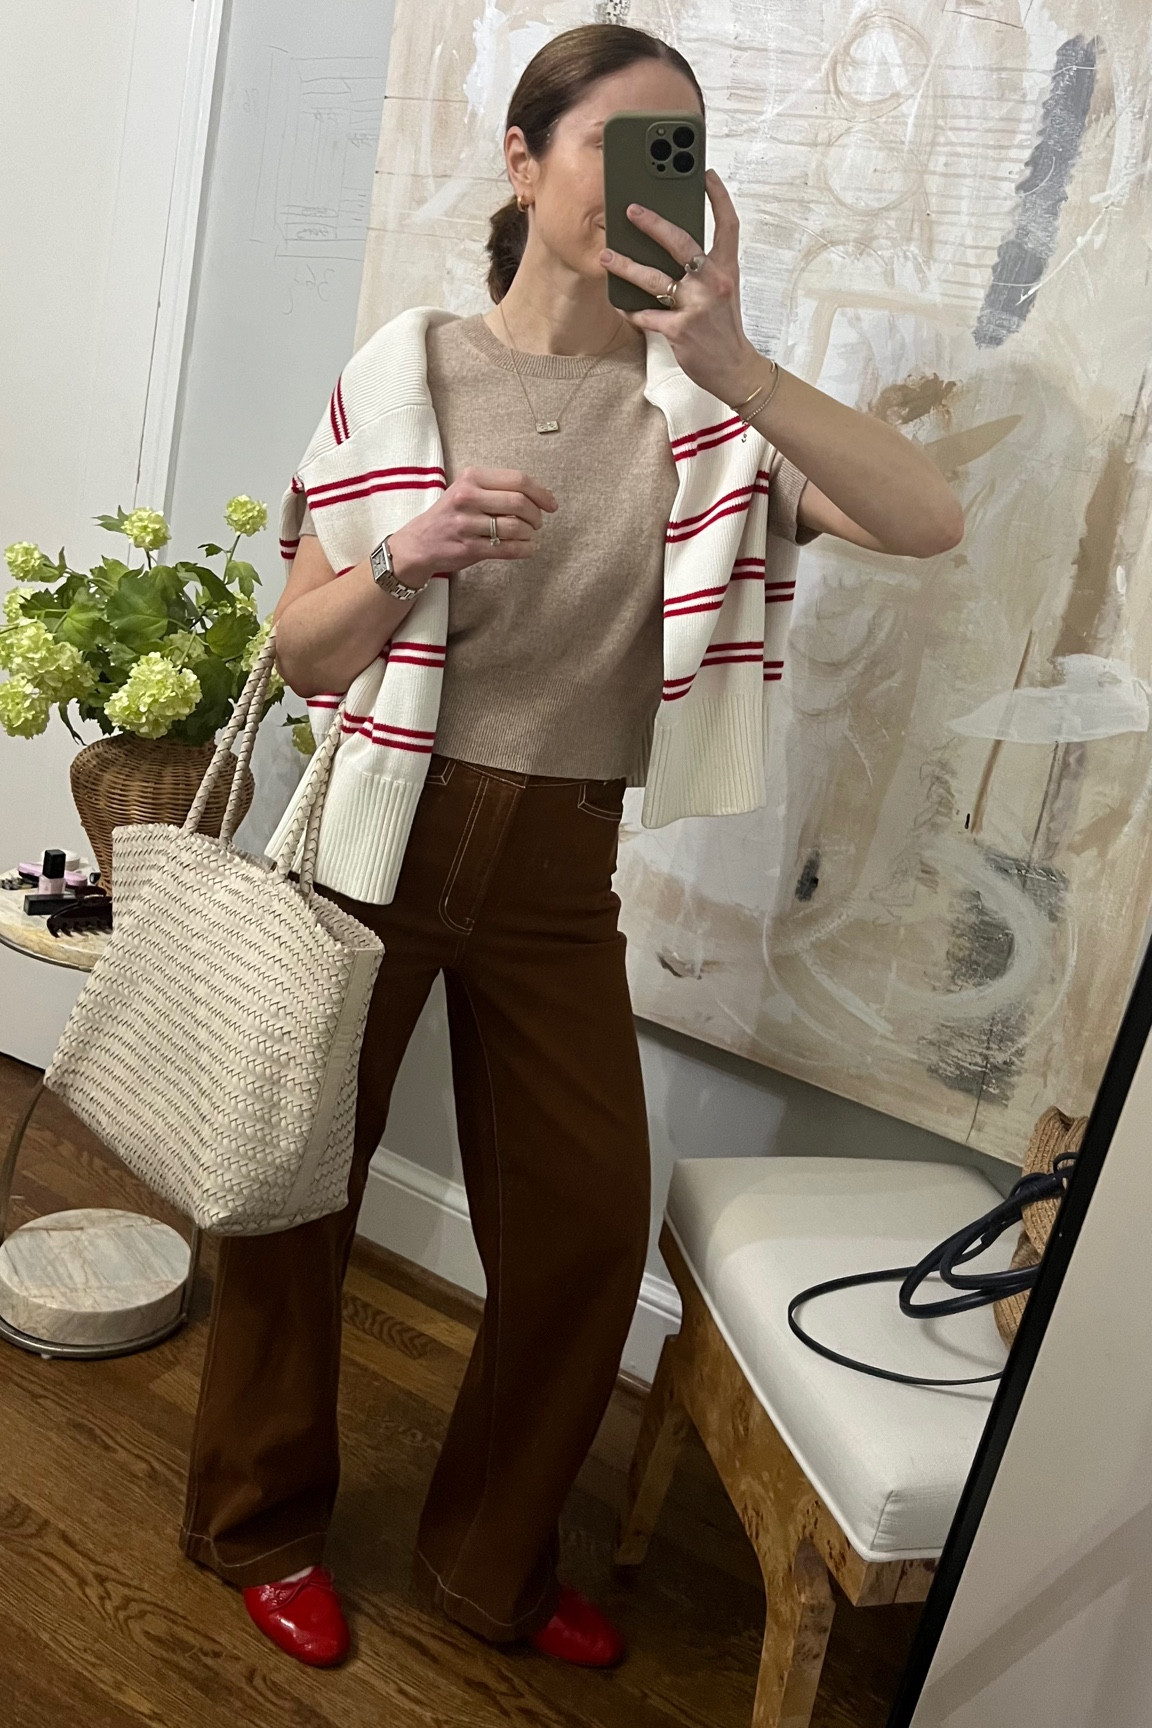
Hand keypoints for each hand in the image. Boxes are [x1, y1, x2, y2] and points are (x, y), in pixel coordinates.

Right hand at [388, 466, 557, 585]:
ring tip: (528, 535)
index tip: (551, 504)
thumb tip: (541, 494)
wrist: (419, 542)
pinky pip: (508, 549)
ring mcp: (467, 524)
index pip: (518, 480)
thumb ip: (498, 488)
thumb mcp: (467, 489)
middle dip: (536, 515)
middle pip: (520, 503)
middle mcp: (468, 498)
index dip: (541, 493)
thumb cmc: (450, 514)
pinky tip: (527, 548)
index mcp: (471, 477)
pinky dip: (525, 549)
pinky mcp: (469, 548)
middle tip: (537, 522)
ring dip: (530, 534)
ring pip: (516, 527)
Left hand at [599, 168, 760, 406]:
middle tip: (630, 210)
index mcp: (727, 269)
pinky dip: (630, 310)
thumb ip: (705, 269)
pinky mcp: (679, 329)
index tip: (706, 173)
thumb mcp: (723, 291)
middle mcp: (713, 282)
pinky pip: (647, 315)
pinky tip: (619, 304)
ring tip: (607, 257)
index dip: (718, 196)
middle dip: (653, 223)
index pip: (728, 224)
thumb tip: (673, 249)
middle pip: (681, 242)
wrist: (734, 369)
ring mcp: (696, 306)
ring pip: (654, 279)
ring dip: (626, 266)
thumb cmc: (725, 328)